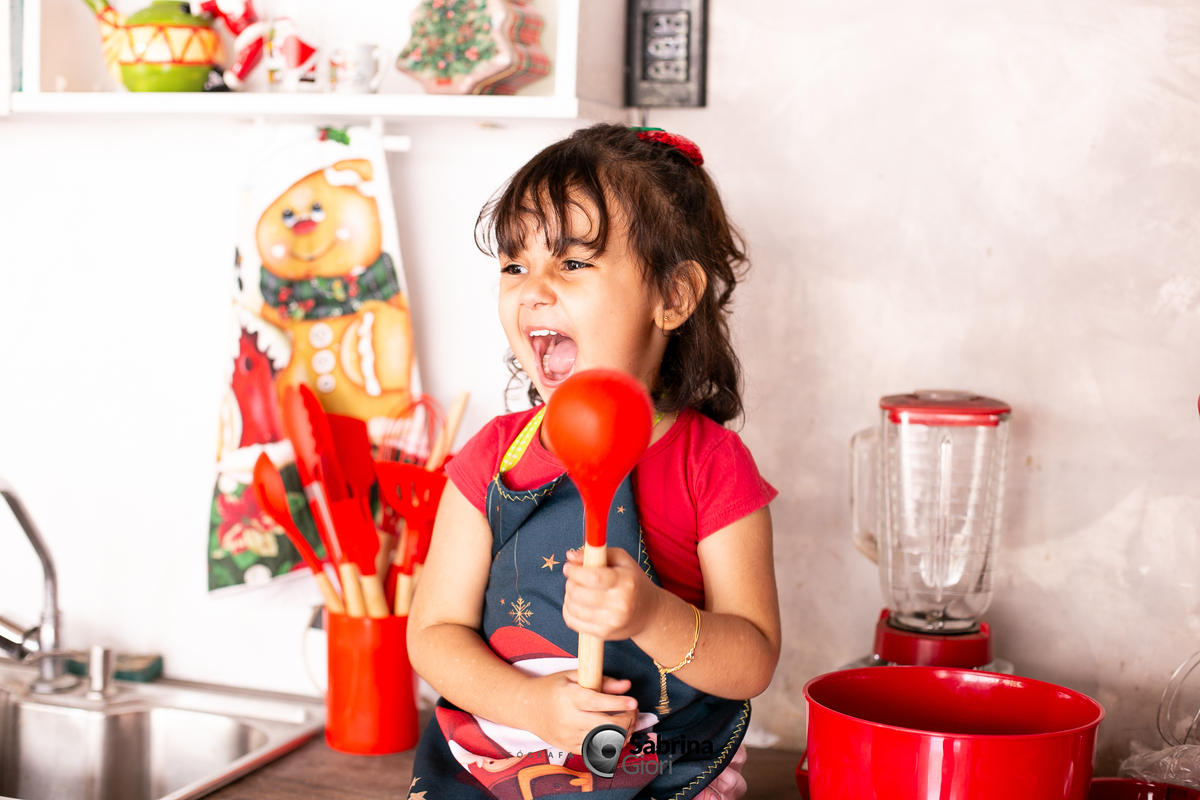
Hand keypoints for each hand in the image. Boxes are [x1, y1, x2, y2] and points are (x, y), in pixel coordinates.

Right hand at [522, 670, 637, 754]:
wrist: (527, 707)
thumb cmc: (552, 688)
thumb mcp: (573, 676)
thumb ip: (601, 680)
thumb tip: (627, 685)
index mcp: (570, 697)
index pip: (598, 703)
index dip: (619, 703)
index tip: (634, 702)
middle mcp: (569, 719)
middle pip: (606, 726)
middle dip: (627, 720)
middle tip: (633, 711)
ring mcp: (569, 736)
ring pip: (604, 742)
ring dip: (622, 733)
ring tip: (626, 723)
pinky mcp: (569, 748)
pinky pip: (595, 751)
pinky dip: (610, 745)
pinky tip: (615, 734)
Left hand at [562, 547, 661, 641]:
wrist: (649, 614)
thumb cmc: (633, 582)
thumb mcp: (622, 561)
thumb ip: (597, 553)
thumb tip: (570, 556)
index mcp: (625, 582)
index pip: (593, 577)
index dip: (575, 571)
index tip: (568, 567)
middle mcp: (619, 604)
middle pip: (579, 594)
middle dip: (570, 583)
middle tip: (574, 579)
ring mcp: (611, 622)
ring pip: (573, 608)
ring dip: (568, 597)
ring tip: (576, 591)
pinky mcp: (603, 634)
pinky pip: (573, 622)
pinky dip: (568, 611)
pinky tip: (576, 604)